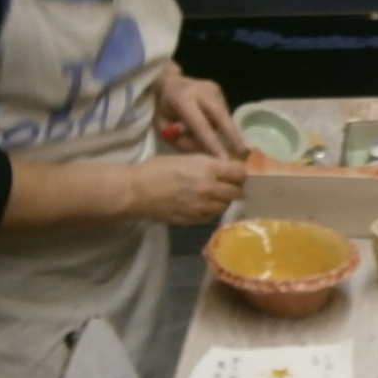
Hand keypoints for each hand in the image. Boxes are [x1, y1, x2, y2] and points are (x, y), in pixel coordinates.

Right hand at [130, 153, 246, 224]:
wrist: (136, 191)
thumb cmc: (157, 169)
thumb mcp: (186, 157)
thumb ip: (209, 164)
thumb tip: (227, 168)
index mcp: (208, 168)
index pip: (240, 173)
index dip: (241, 173)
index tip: (239, 173)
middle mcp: (210, 188)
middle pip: (238, 192)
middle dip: (236, 187)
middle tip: (230, 185)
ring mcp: (203, 207)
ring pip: (226, 205)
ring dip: (224, 200)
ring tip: (214, 194)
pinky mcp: (195, 220)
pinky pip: (212, 216)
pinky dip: (211, 210)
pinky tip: (203, 204)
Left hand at [155, 64, 243, 157]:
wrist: (168, 82)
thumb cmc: (163, 109)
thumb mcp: (162, 127)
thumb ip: (181, 141)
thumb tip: (204, 153)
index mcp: (182, 99)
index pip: (201, 125)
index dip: (213, 143)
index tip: (223, 159)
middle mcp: (201, 91)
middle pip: (221, 116)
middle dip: (232, 136)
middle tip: (243, 153)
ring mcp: (213, 88)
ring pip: (225, 115)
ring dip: (231, 132)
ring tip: (239, 149)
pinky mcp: (219, 90)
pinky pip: (224, 111)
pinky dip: (225, 124)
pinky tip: (227, 134)